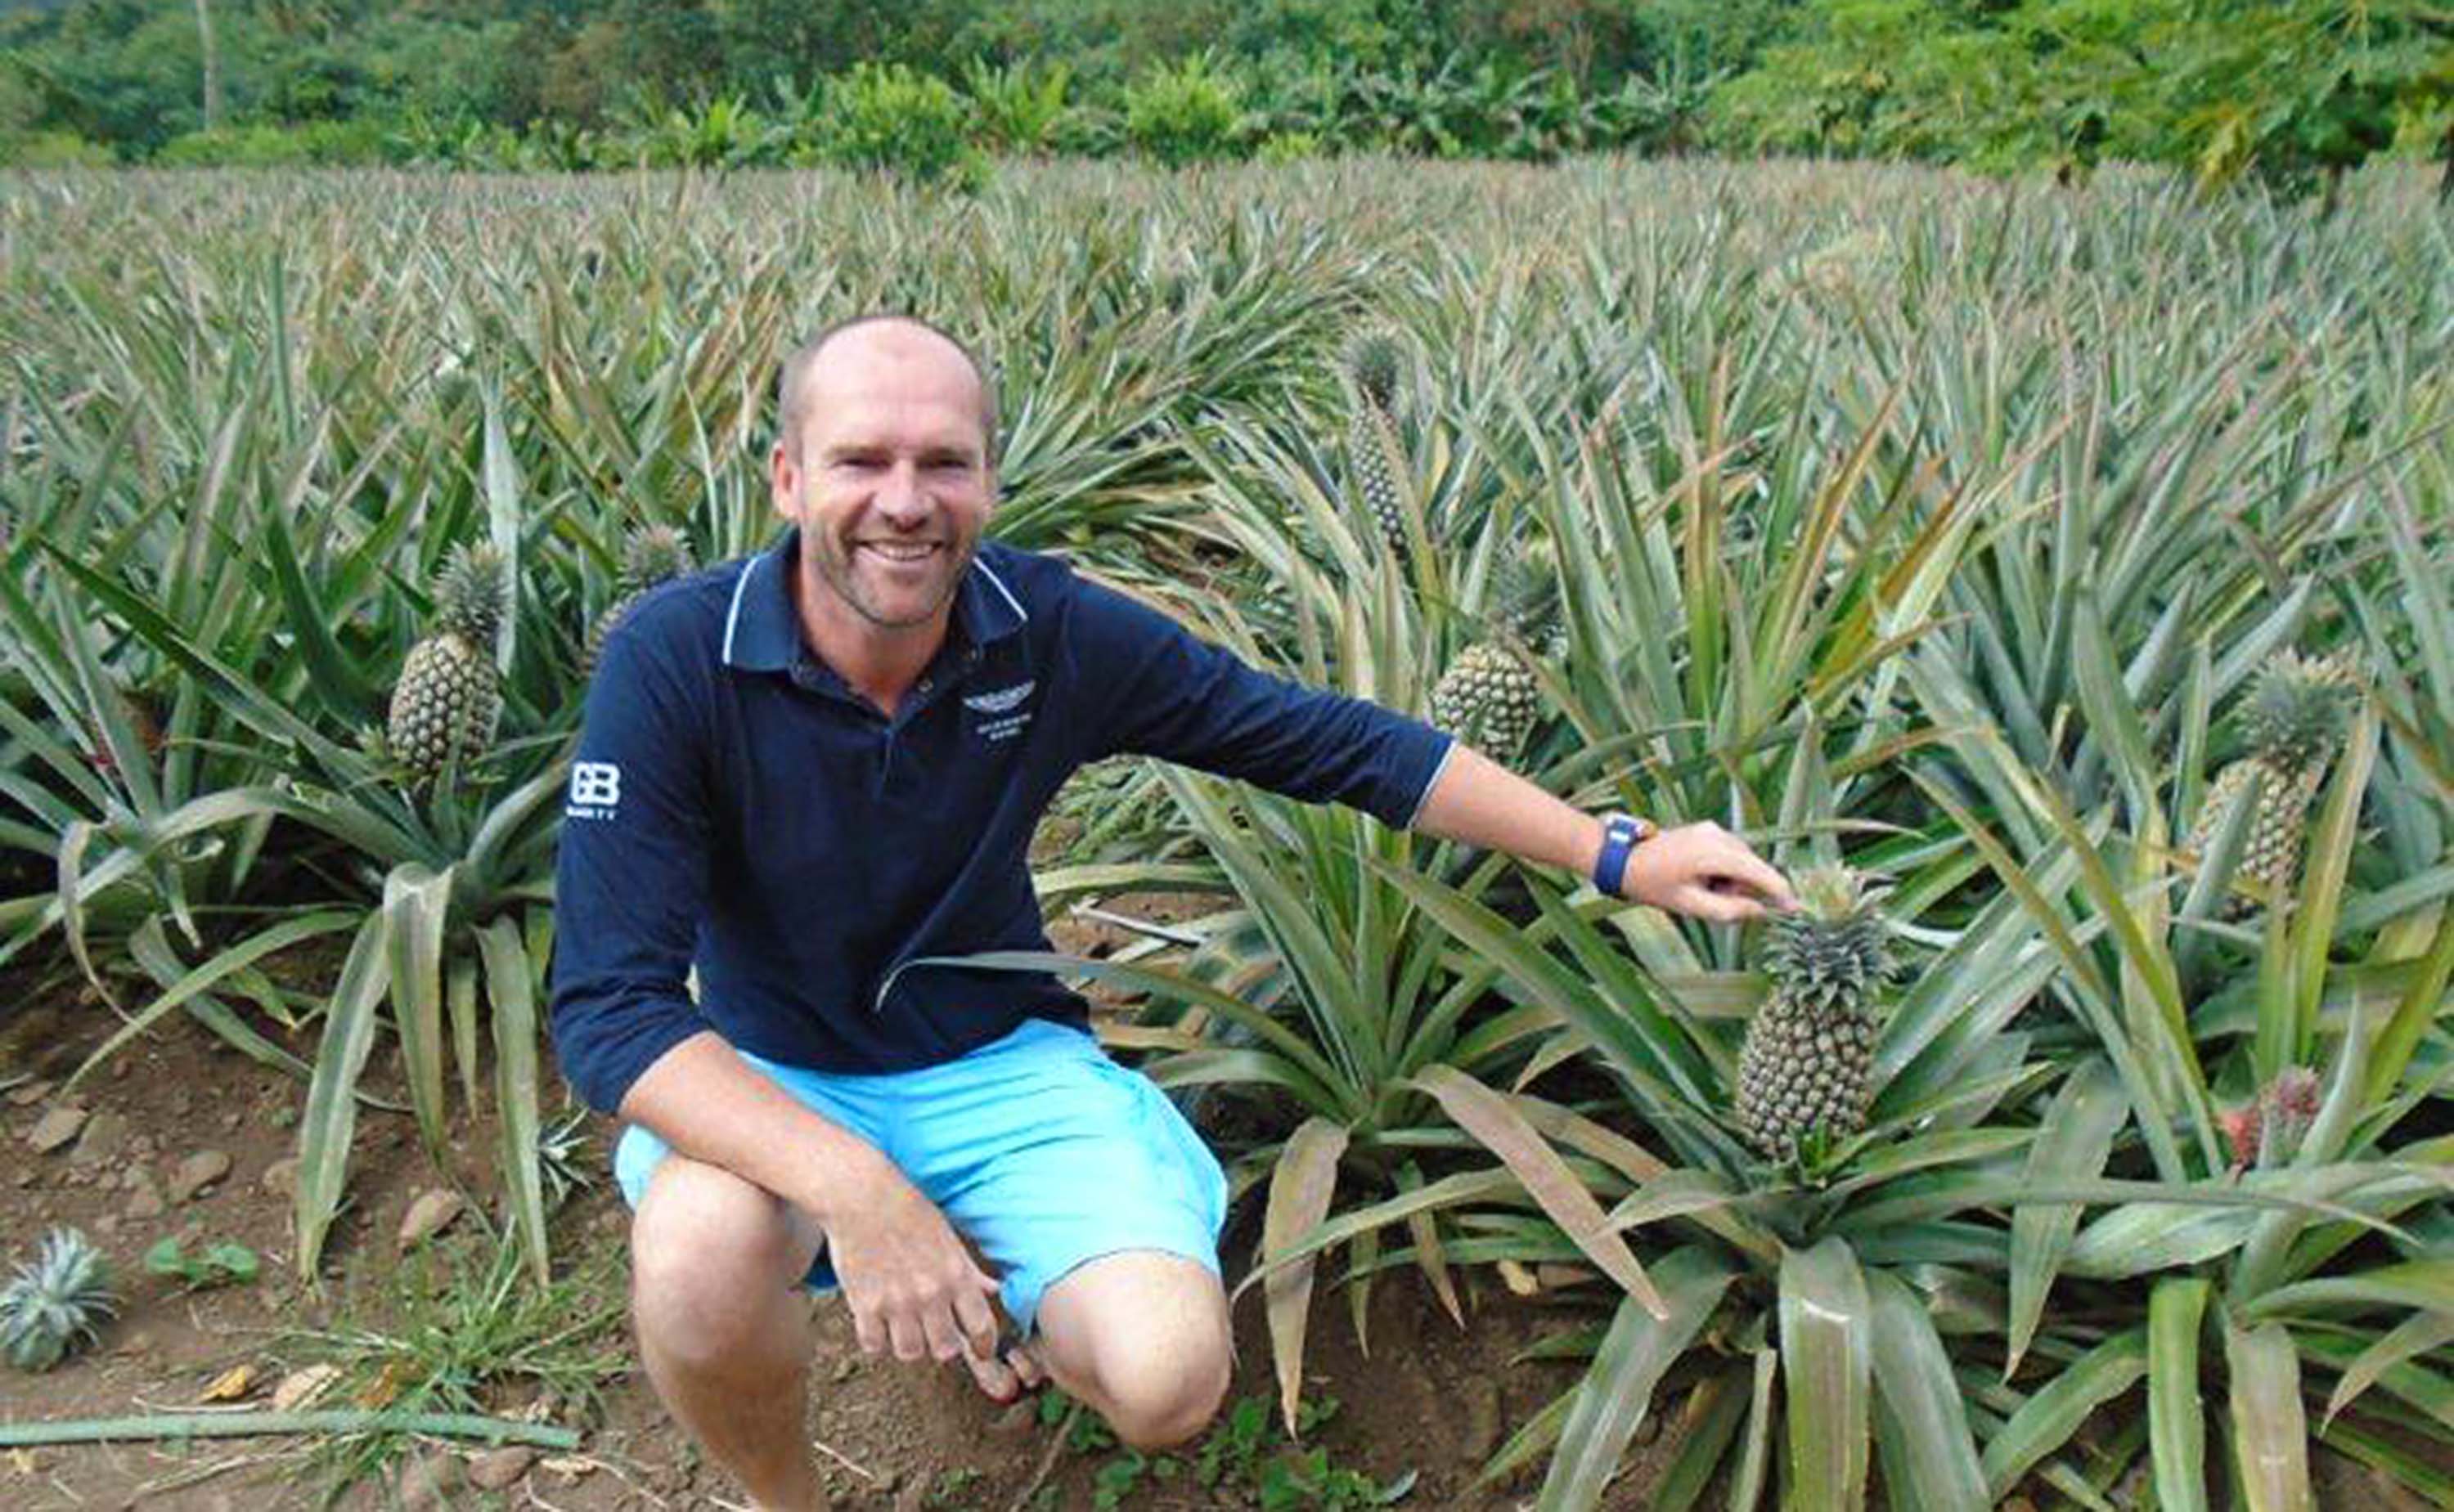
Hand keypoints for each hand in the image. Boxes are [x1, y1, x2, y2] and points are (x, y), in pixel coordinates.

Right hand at [819, 1156, 1002, 1366]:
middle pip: (946, 1350)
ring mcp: (896, 1302)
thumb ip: (970, 1271)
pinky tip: (877, 1323)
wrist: (862, 1196)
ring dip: (910, 1345)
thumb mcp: (948, 1238)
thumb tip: (993, 1289)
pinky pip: (874, 1345)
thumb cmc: (908, 1211)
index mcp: (956, 1276)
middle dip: (943, 1346)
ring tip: (905, 1329)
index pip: (981, 1328)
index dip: (985, 1346)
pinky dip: (877, 1340)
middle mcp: (930, 1294)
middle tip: (935, 1335)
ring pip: (911, 1353)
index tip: (981, 1352)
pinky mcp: (864, 1305)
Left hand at [1620, 821, 1796, 921]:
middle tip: (1715, 902)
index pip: (1761, 873)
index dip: (1781, 893)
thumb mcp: (1690, 905)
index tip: (1795, 910)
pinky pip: (1729, 854)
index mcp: (1715, 852)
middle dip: (1744, 889)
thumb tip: (1759, 911)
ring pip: (1742, 861)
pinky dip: (1724, 871)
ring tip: (1701, 890)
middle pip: (1753, 867)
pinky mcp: (1707, 830)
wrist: (1622, 857)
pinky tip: (1700, 879)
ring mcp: (1712, 829)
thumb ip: (1729, 911)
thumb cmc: (1652, 883)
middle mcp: (1718, 834)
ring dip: (1733, 881)